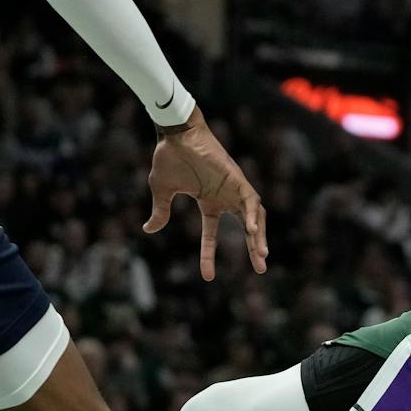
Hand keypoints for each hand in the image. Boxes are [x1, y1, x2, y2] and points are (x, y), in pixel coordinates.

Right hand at [145, 106, 269, 280]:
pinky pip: (250, 199)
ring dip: (259, 235)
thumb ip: (160, 211)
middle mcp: (225, 196)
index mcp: (209, 201)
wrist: (175, 134)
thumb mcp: (162, 191)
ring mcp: (233, 187)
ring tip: (261, 255)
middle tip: (261, 268)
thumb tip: (148, 229)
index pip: (211, 234)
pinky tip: (253, 231)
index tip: (207, 277)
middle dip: (254, 247)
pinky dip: (253, 214)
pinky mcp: (236, 178)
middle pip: (246, 226)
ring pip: (255, 214)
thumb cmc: (169, 157)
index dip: (209, 254)